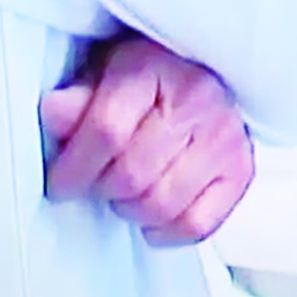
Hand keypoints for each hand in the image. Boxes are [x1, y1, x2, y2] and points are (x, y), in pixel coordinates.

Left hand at [40, 31, 256, 246]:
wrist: (201, 69)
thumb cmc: (146, 75)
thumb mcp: (102, 70)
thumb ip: (77, 96)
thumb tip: (55, 112)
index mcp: (153, 66)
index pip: (107, 131)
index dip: (73, 168)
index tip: (61, 181)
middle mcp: (197, 98)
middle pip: (132, 174)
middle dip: (100, 188)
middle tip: (93, 182)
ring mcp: (223, 136)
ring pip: (161, 203)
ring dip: (130, 208)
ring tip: (124, 191)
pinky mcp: (240, 168)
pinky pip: (197, 223)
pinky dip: (167, 230)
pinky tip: (154, 214)